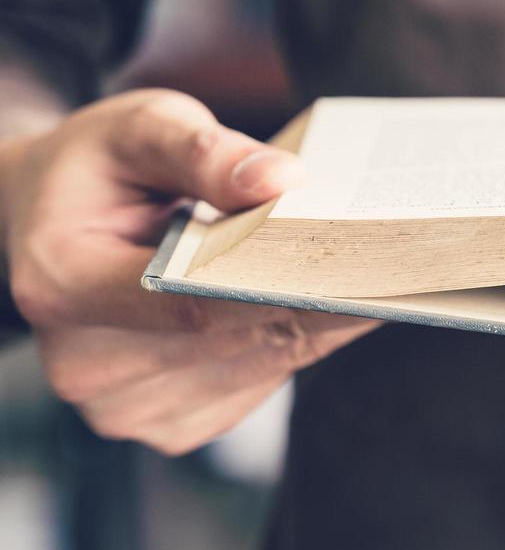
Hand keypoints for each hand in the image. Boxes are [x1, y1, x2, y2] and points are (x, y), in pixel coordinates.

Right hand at [0, 89, 378, 453]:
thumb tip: (282, 181)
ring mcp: (127, 406)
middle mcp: (88, 365)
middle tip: (406, 261)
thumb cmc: (98, 167)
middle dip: (324, 298)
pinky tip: (336, 298)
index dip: (284, 287)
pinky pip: (260, 382)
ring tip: (385, 272)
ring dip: (324, 321)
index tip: (365, 264)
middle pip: (237, 339)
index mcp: (63, 286)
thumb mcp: (138, 127)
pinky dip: (302, 338)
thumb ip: (202, 150)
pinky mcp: (171, 422)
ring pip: (261, 365)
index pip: (191, 303)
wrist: (53, 220)